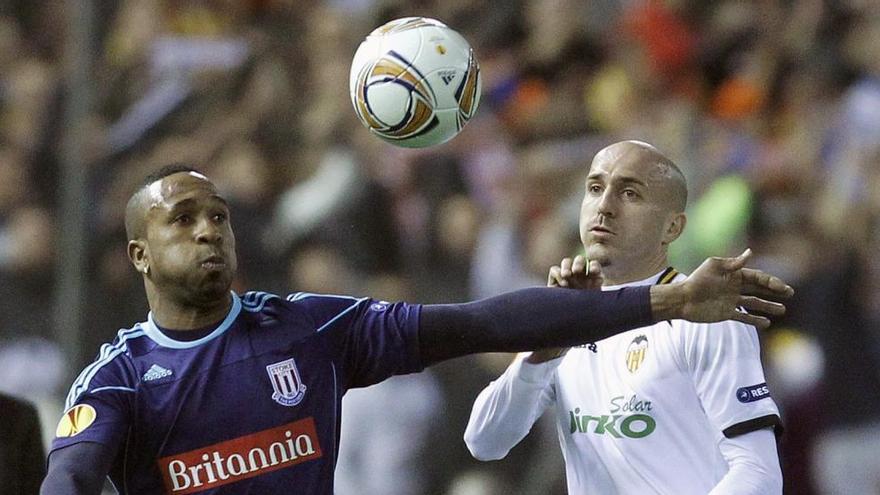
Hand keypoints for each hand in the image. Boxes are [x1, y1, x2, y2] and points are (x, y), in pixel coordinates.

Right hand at [530, 256, 603, 362]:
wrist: (563, 329)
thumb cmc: (584, 322)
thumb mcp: (596, 311)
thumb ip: (607, 305)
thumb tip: (625, 304)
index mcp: (591, 282)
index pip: (593, 267)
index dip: (594, 267)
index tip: (593, 273)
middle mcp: (578, 278)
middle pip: (580, 261)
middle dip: (579, 263)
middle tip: (578, 271)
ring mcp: (566, 279)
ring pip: (567, 262)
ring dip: (567, 266)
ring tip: (568, 276)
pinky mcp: (553, 283)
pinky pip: (554, 269)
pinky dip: (558, 273)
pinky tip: (562, 283)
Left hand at [652, 249, 793, 328]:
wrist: (682, 300)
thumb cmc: (697, 280)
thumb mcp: (714, 267)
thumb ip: (733, 263)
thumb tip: (751, 253)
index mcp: (733, 274)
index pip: (757, 277)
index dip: (771, 282)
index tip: (782, 287)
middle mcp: (734, 287)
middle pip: (759, 289)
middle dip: (775, 291)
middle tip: (790, 293)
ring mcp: (731, 301)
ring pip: (754, 303)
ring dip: (768, 306)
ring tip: (783, 310)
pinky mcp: (726, 313)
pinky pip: (744, 317)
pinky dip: (755, 320)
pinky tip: (767, 323)